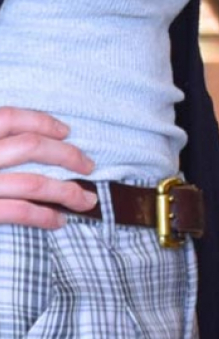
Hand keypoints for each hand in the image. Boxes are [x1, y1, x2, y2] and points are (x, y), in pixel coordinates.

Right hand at [0, 107, 95, 228]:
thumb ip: (0, 143)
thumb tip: (28, 139)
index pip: (9, 118)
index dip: (40, 122)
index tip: (66, 131)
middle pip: (30, 146)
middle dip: (67, 155)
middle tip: (89, 166)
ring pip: (34, 182)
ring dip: (67, 192)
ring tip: (87, 200)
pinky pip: (20, 211)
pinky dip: (44, 216)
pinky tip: (59, 220)